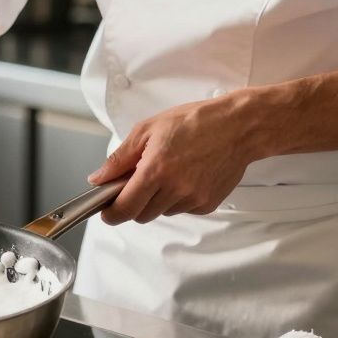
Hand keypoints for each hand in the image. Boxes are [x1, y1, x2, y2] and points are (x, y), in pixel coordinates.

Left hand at [89, 94, 262, 224]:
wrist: (238, 127)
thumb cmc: (195, 122)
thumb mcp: (147, 130)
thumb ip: (119, 158)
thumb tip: (99, 178)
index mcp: (156, 170)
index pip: (125, 208)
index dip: (111, 213)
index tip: (106, 211)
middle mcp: (175, 189)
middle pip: (141, 215)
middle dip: (134, 203)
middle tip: (138, 181)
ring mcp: (194, 199)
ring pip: (162, 212)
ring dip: (157, 199)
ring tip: (168, 171)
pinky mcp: (208, 204)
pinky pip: (182, 209)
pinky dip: (177, 198)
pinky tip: (185, 176)